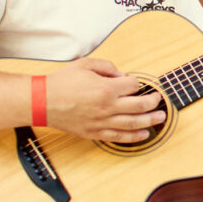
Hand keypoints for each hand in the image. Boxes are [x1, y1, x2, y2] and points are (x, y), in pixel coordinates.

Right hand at [45, 57, 164, 142]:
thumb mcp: (85, 64)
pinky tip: (144, 134)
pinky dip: (134, 137)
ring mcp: (102, 122)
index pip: (133, 86)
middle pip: (139, 106)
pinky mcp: (95, 133)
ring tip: (160, 118)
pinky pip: (119, 137)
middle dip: (153, 103)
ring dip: (150, 121)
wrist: (42, 102)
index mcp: (106, 88)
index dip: (137, 83)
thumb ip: (107, 66)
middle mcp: (107, 107)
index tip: (135, 83)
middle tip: (160, 101)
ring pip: (133, 124)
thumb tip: (122, 75)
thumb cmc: (62, 82)